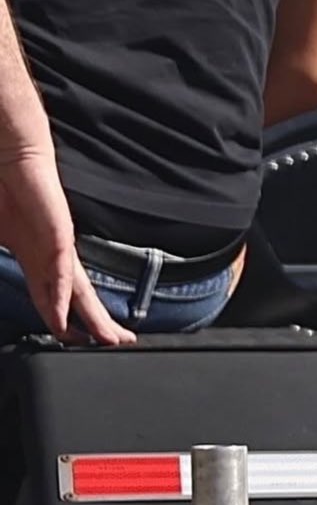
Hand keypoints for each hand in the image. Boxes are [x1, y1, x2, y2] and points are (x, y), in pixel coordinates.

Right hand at [0, 149, 134, 344]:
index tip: (82, 342)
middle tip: (118, 344)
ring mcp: (58, 244)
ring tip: (108, 339)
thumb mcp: (6, 239)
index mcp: (41, 259)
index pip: (61, 299)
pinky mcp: (56, 231)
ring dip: (92, 318)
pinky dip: (60, 296)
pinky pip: (58, 270)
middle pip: (81, 299)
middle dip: (98, 326)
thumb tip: (25, 288)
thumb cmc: (9, 194)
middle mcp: (55, 255)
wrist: (13, 159)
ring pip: (79, 290)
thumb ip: (17, 264)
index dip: (70, 323)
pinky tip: (66, 316)